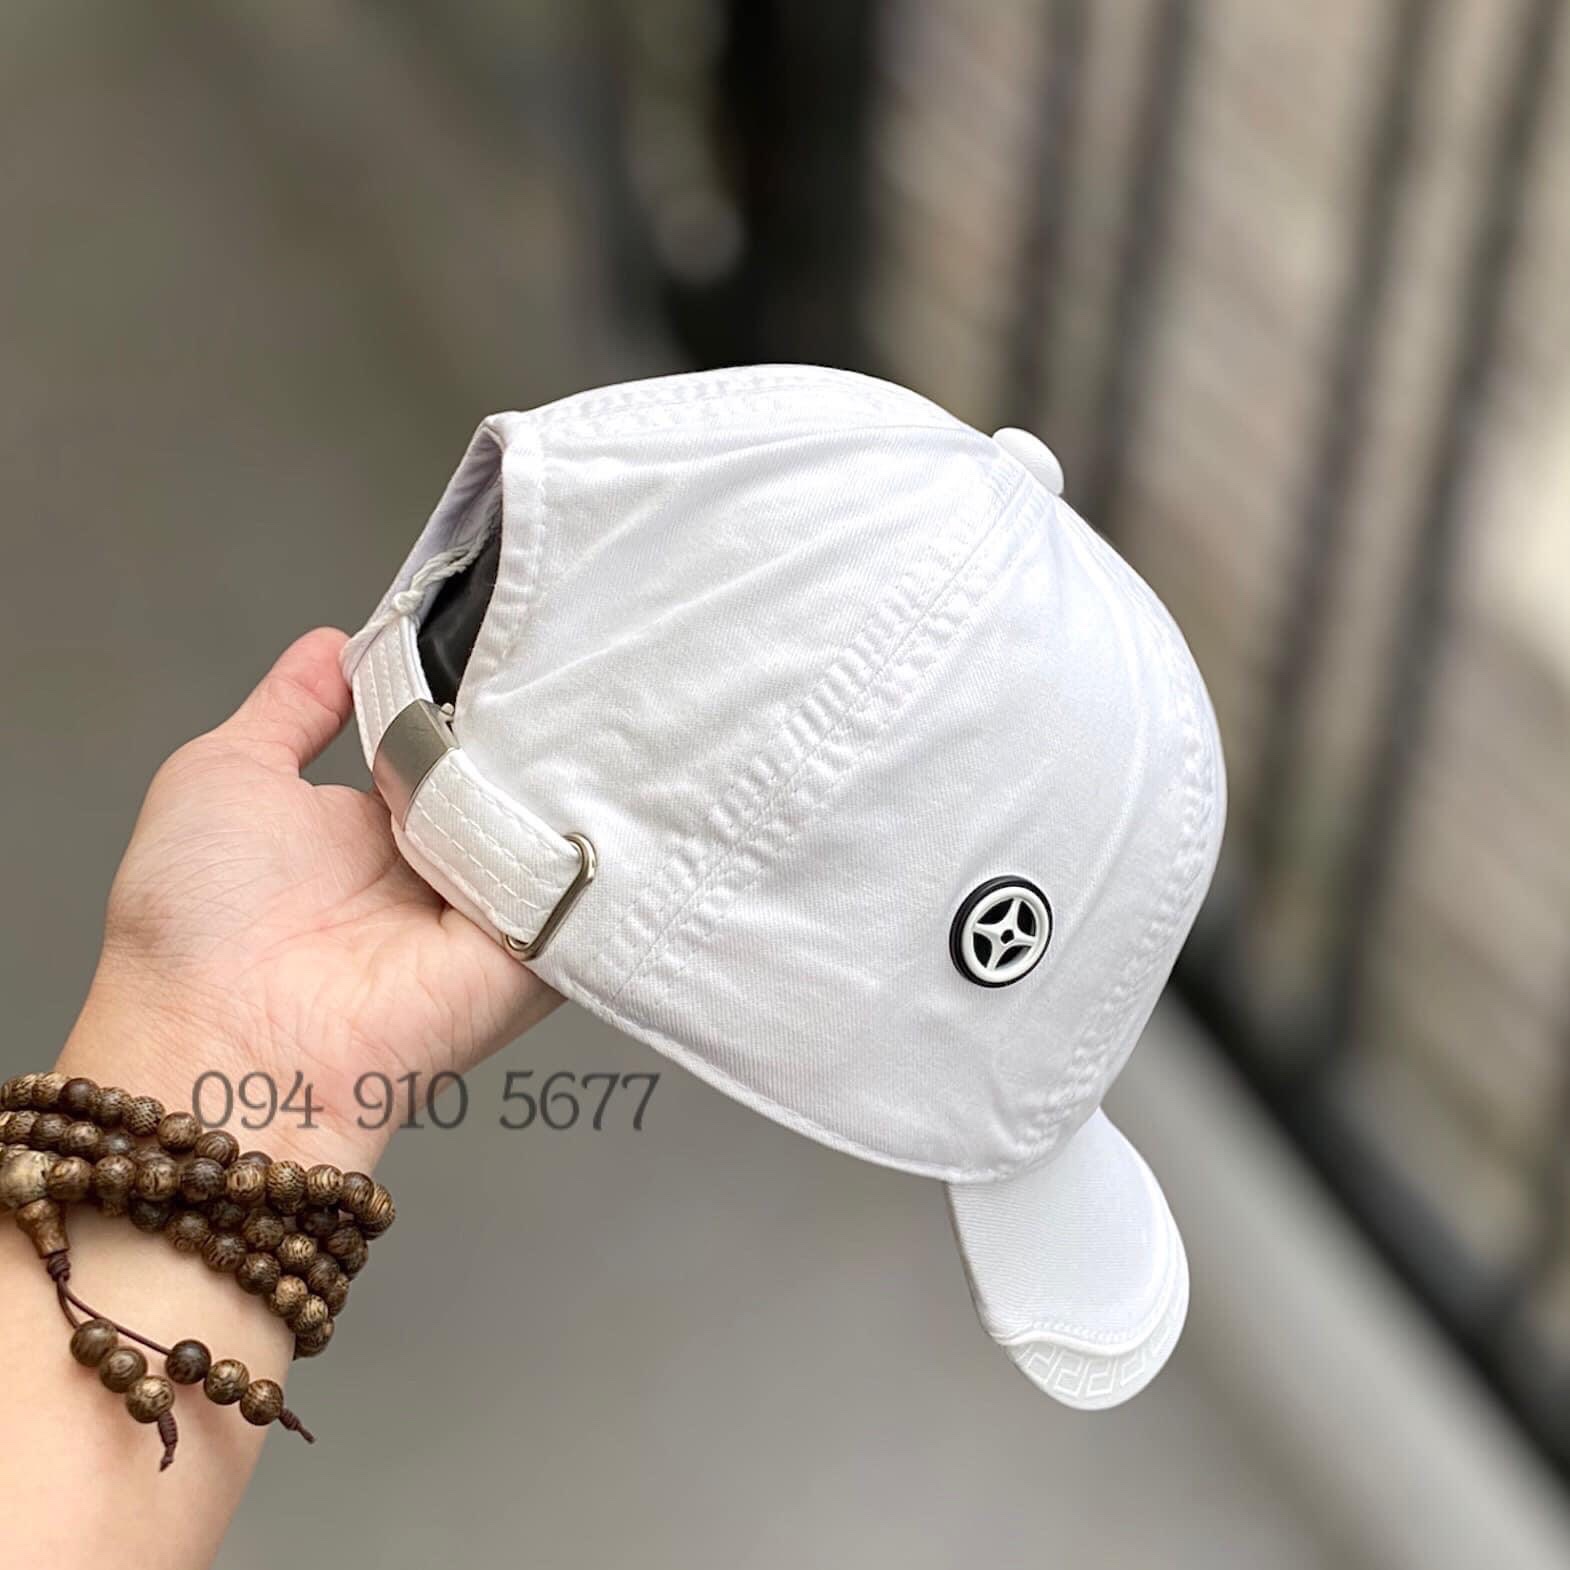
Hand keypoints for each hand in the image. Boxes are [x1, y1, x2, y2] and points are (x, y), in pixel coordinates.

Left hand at [60, 628, 558, 1170]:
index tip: (506, 632)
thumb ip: (292, 706)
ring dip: (570, 769)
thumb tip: (341, 643)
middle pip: (514, 777)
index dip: (476, 690)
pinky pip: (582, 886)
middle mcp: (439, 866)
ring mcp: (490, 909)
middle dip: (536, 722)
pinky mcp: (532, 953)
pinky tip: (612, 774)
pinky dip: (598, 837)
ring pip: (557, 820)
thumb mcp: (224, 773)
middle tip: (565, 654)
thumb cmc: (195, 920)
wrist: (220, 1041)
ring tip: (594, 701)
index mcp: (375, 825)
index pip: (452, 742)